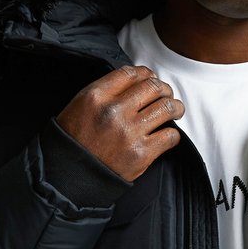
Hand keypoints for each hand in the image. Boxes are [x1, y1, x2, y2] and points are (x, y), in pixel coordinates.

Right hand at [55, 65, 184, 182]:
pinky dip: (173, 134)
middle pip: (153, 87)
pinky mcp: (141, 153)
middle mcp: (114, 111)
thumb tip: (135, 82)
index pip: (132, 73)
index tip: (151, 78)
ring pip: (166, 107)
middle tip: (166, 94)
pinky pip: (170, 136)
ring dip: (175, 107)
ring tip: (175, 110)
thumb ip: (106, 91)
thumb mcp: (80, 105)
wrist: (72, 175)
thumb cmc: (75, 140)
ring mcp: (129, 132)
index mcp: (97, 96)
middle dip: (164, 89)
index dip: (146, 73)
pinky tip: (167, 135)